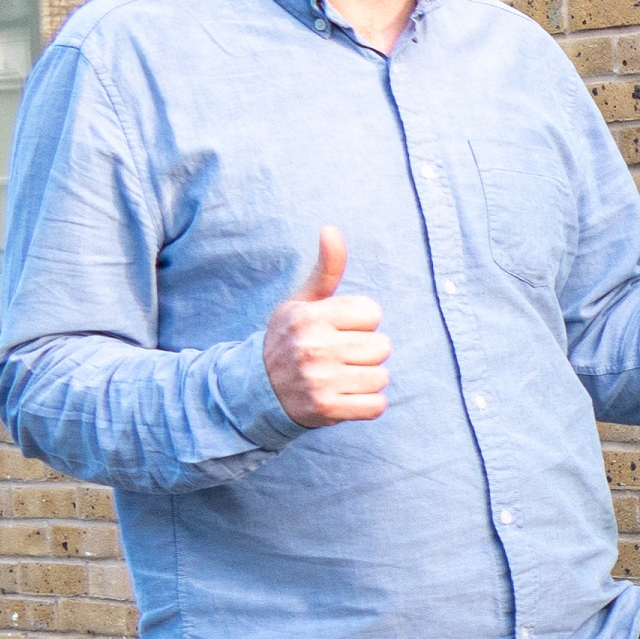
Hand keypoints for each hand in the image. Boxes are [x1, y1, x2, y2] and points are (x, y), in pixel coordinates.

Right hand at [262, 229, 388, 427]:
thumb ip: (326, 269)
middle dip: (366, 352)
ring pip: (381, 376)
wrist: (256, 389)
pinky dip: (367, 404)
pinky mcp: (327, 409)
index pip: (373, 314)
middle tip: (339, 356)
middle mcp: (313, 347)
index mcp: (310, 317)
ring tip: (340, 376)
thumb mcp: (302, 301)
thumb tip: (331, 229)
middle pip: (382, 346)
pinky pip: (377, 405)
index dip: (360, 323)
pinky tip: (344, 396)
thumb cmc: (289, 338)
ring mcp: (320, 381)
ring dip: (367, 379)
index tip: (338, 330)